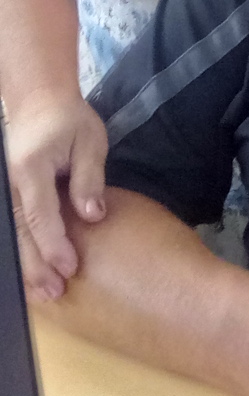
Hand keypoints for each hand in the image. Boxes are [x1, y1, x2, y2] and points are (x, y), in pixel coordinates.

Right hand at [7, 93, 109, 298]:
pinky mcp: (8, 196)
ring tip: (42, 294)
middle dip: (36, 266)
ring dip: (27, 265)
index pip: (41, 214)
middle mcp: (11, 183)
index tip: (70, 267)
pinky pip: (14, 228)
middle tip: (54, 294)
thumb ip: (88, 179)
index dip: (54, 244)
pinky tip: (32, 274)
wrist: (39, 101)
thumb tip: (93, 216)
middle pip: (21, 232)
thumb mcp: (89, 141)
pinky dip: (23, 251)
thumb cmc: (69, 120)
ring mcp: (6, 190)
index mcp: (31, 168)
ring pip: (13, 235)